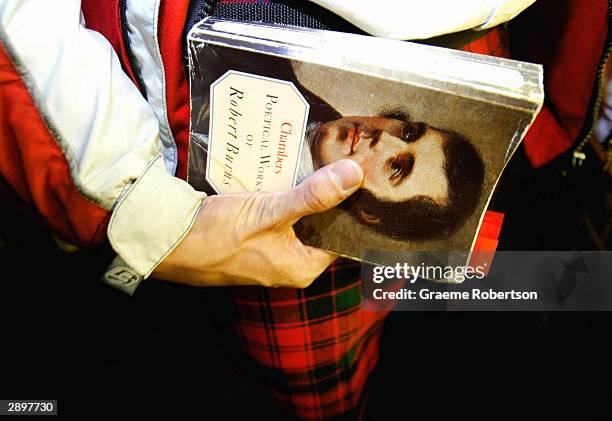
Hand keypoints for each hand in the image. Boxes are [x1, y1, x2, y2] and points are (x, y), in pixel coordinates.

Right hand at [152, 159, 363, 287]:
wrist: (166, 241)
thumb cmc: (217, 236)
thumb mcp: (269, 212)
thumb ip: (313, 196)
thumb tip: (354, 176)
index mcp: (304, 267)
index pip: (343, 234)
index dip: (352, 205)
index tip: (360, 174)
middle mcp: (291, 263)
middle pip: (320, 223)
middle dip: (327, 194)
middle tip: (340, 159)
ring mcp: (271, 252)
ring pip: (298, 216)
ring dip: (302, 191)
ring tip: (317, 158)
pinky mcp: (254, 239)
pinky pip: (277, 214)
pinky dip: (281, 194)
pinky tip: (284, 170)